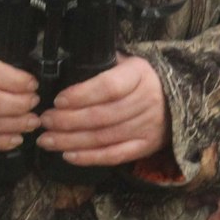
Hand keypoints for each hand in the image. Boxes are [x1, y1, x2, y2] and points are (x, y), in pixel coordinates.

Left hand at [37, 55, 167, 165]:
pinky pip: (114, 155)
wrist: (174, 100)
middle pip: (102, 116)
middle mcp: (146, 100)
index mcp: (139, 74)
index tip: (57, 101)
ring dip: (71, 141)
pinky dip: (90, 157)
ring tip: (47, 140)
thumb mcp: (124, 63)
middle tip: (44, 121)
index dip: (81, 95)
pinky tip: (68, 155)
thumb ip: (99, 66)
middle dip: (68, 121)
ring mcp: (147, 126)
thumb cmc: (137, 80)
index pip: (108, 87)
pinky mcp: (145, 146)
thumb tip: (60, 70)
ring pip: (104, 138)